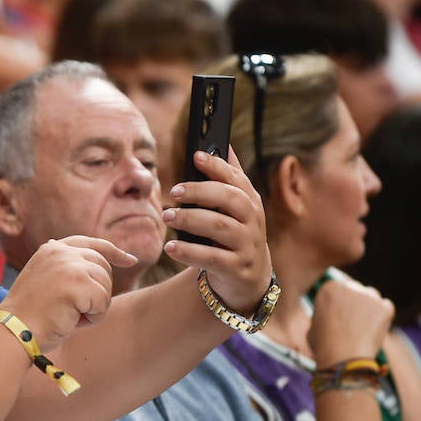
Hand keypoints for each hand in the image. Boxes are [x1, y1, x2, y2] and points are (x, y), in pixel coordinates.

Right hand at [4, 236, 136, 349]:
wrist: (13, 332)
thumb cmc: (31, 317)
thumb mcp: (47, 283)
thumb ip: (68, 270)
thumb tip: (97, 261)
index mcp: (51, 249)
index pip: (91, 243)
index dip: (113, 252)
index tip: (130, 260)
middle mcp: (60, 251)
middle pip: (103, 267)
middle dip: (99, 292)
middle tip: (76, 311)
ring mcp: (68, 265)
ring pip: (105, 285)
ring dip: (94, 307)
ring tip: (69, 315)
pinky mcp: (76, 282)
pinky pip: (102, 302)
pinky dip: (93, 317)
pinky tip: (72, 321)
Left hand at [162, 147, 272, 313]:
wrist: (246, 278)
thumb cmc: (234, 233)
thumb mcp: (237, 207)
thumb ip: (231, 177)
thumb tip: (224, 143)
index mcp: (250, 201)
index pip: (236, 179)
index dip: (217, 166)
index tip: (196, 156)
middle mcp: (253, 221)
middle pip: (229, 199)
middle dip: (201, 192)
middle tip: (174, 192)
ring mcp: (246, 245)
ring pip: (220, 227)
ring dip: (191, 220)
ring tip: (168, 216)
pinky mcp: (236, 268)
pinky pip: (212, 257)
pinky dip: (189, 252)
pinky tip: (171, 248)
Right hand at [307, 273, 393, 364]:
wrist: (343, 358)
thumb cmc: (324, 346)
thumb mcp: (314, 326)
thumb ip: (324, 316)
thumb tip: (329, 317)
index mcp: (329, 288)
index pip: (338, 288)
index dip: (339, 302)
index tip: (339, 314)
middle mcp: (350, 286)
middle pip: (356, 290)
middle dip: (355, 303)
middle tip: (354, 321)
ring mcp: (369, 296)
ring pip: (372, 298)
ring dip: (369, 308)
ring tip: (363, 329)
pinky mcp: (384, 307)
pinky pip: (386, 308)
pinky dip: (382, 318)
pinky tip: (373, 331)